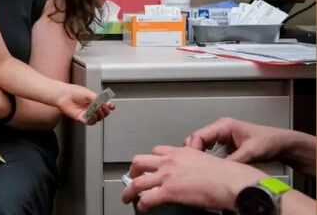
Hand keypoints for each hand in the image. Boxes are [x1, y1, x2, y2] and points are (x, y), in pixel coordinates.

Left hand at [56, 85, 113, 124]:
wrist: (63, 96)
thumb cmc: (74, 92)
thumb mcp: (88, 93)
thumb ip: (97, 98)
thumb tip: (104, 103)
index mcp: (95, 100)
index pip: (105, 105)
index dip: (110, 106)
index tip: (111, 106)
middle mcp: (92, 107)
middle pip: (103, 113)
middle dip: (105, 111)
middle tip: (101, 107)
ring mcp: (87, 113)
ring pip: (98, 118)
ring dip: (98, 116)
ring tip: (95, 111)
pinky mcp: (82, 118)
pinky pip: (90, 122)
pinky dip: (92, 120)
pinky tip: (91, 116)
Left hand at [122, 146, 267, 211]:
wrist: (232, 182)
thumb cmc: (228, 174)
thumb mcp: (207, 161)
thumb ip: (195, 164)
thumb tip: (192, 175)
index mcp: (182, 151)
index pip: (158, 151)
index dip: (151, 160)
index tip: (150, 167)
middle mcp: (170, 160)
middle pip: (140, 160)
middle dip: (134, 170)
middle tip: (134, 177)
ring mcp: (167, 175)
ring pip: (137, 180)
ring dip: (130, 190)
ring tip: (127, 196)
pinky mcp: (169, 191)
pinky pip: (147, 198)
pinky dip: (142, 204)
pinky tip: (142, 208)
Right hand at [184, 117, 288, 163]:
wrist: (281, 144)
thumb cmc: (269, 142)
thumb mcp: (251, 152)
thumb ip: (234, 161)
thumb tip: (218, 171)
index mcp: (224, 125)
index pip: (199, 135)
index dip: (193, 149)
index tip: (194, 162)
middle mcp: (219, 129)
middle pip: (196, 139)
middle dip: (193, 152)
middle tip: (194, 167)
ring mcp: (221, 136)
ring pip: (201, 144)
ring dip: (199, 155)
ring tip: (199, 168)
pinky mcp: (224, 144)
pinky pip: (208, 149)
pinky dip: (205, 157)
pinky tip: (208, 167)